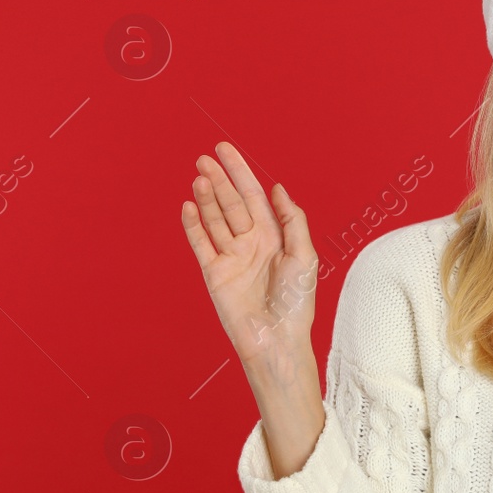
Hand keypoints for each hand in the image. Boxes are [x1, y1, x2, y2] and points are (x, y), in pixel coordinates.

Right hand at [182, 141, 318, 368]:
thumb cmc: (296, 305)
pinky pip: (201, 243)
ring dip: (206, 197)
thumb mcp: (304, 257)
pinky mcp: (214, 274)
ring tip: (198, 175)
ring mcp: (231, 258)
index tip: (227, 151)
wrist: (276, 341)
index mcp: (274, 237)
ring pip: (215, 219)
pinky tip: (187, 206)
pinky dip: (193, 225)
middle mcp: (251, 243)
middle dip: (219, 179)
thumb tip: (278, 189)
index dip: (240, 172)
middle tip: (205, 156)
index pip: (254, 196)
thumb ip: (293, 221)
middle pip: (231, 203)